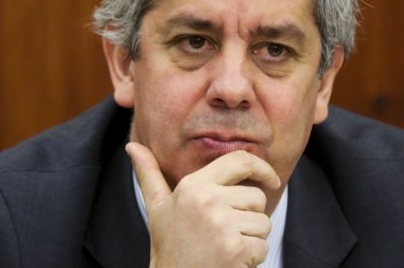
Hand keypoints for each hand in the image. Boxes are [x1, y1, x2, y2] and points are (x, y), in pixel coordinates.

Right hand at [126, 142, 280, 267]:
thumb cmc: (169, 247)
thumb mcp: (157, 209)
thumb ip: (149, 174)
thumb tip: (131, 146)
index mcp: (192, 186)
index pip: (240, 160)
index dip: (262, 167)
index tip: (272, 179)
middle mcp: (207, 200)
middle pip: (256, 197)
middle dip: (249, 217)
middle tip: (222, 235)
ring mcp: (221, 225)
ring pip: (263, 223)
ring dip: (251, 240)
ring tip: (224, 249)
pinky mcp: (235, 248)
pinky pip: (262, 246)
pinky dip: (252, 259)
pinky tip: (230, 263)